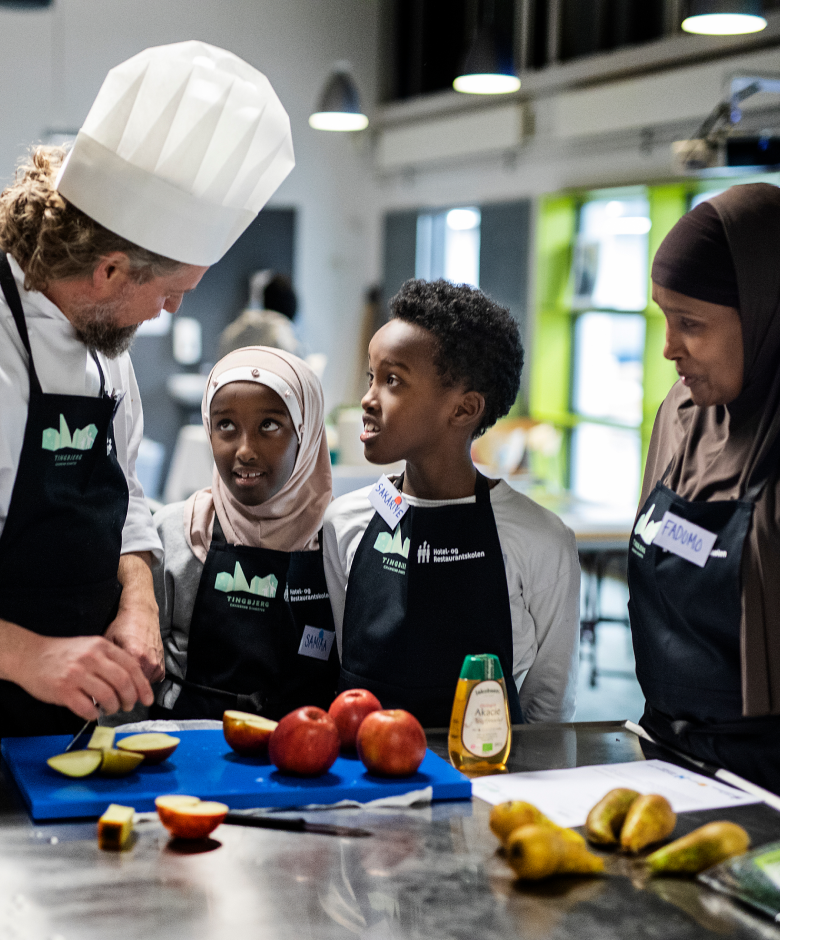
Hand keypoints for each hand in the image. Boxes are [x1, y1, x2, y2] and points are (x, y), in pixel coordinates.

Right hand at [4, 629, 153, 719]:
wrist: (30, 655)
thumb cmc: (62, 654)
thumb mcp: (90, 647)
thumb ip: (110, 659)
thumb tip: (133, 681)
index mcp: (101, 646)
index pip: (131, 666)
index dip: (143, 685)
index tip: (147, 698)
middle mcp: (91, 658)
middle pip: (123, 682)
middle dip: (130, 699)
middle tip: (128, 706)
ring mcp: (77, 674)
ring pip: (107, 696)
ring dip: (113, 707)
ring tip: (110, 709)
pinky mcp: (63, 690)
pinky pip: (86, 708)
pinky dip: (93, 714)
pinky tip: (92, 713)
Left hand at [106, 551, 164, 682]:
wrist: (142, 613)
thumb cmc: (124, 625)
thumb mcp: (108, 642)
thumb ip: (105, 663)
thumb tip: (95, 682)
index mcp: (134, 655)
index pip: (122, 684)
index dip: (111, 692)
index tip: (103, 697)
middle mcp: (148, 660)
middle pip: (133, 688)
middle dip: (122, 693)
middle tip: (112, 694)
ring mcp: (157, 663)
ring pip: (142, 686)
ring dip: (133, 688)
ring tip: (122, 683)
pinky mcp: (162, 664)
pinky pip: (151, 680)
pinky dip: (142, 681)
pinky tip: (133, 674)